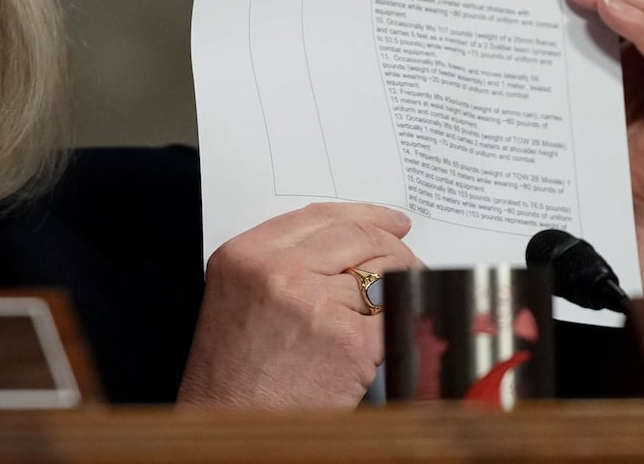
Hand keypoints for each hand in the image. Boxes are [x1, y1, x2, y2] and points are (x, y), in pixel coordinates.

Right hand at [177, 202, 417, 408]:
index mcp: (245, 254)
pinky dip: (402, 327)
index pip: (319, 215)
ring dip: (403, 290)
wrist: (230, 429)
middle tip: (413, 263)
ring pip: (383, 277)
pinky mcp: (347, 341)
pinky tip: (399, 336)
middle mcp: (277, 270)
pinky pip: (393, 320)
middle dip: (396, 248)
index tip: (392, 222)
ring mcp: (313, 303)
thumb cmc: (233, 377)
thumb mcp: (239, 300)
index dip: (366, 215)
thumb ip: (282, 267)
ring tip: (405, 307)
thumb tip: (351, 253)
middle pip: (358, 237)